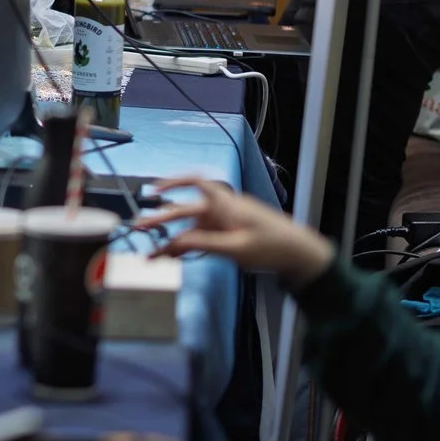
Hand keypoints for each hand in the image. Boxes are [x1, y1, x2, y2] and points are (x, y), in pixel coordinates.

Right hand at [138, 176, 334, 286]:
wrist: (299, 254)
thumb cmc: (272, 247)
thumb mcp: (237, 248)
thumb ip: (204, 243)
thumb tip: (175, 240)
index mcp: (225, 204)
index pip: (195, 185)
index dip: (172, 183)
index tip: (153, 191)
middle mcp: (223, 208)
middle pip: (187, 211)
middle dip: (162, 219)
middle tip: (140, 227)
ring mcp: (225, 221)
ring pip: (192, 227)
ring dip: (173, 238)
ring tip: (154, 254)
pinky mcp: (228, 233)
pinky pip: (202, 236)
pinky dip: (188, 245)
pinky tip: (175, 256)